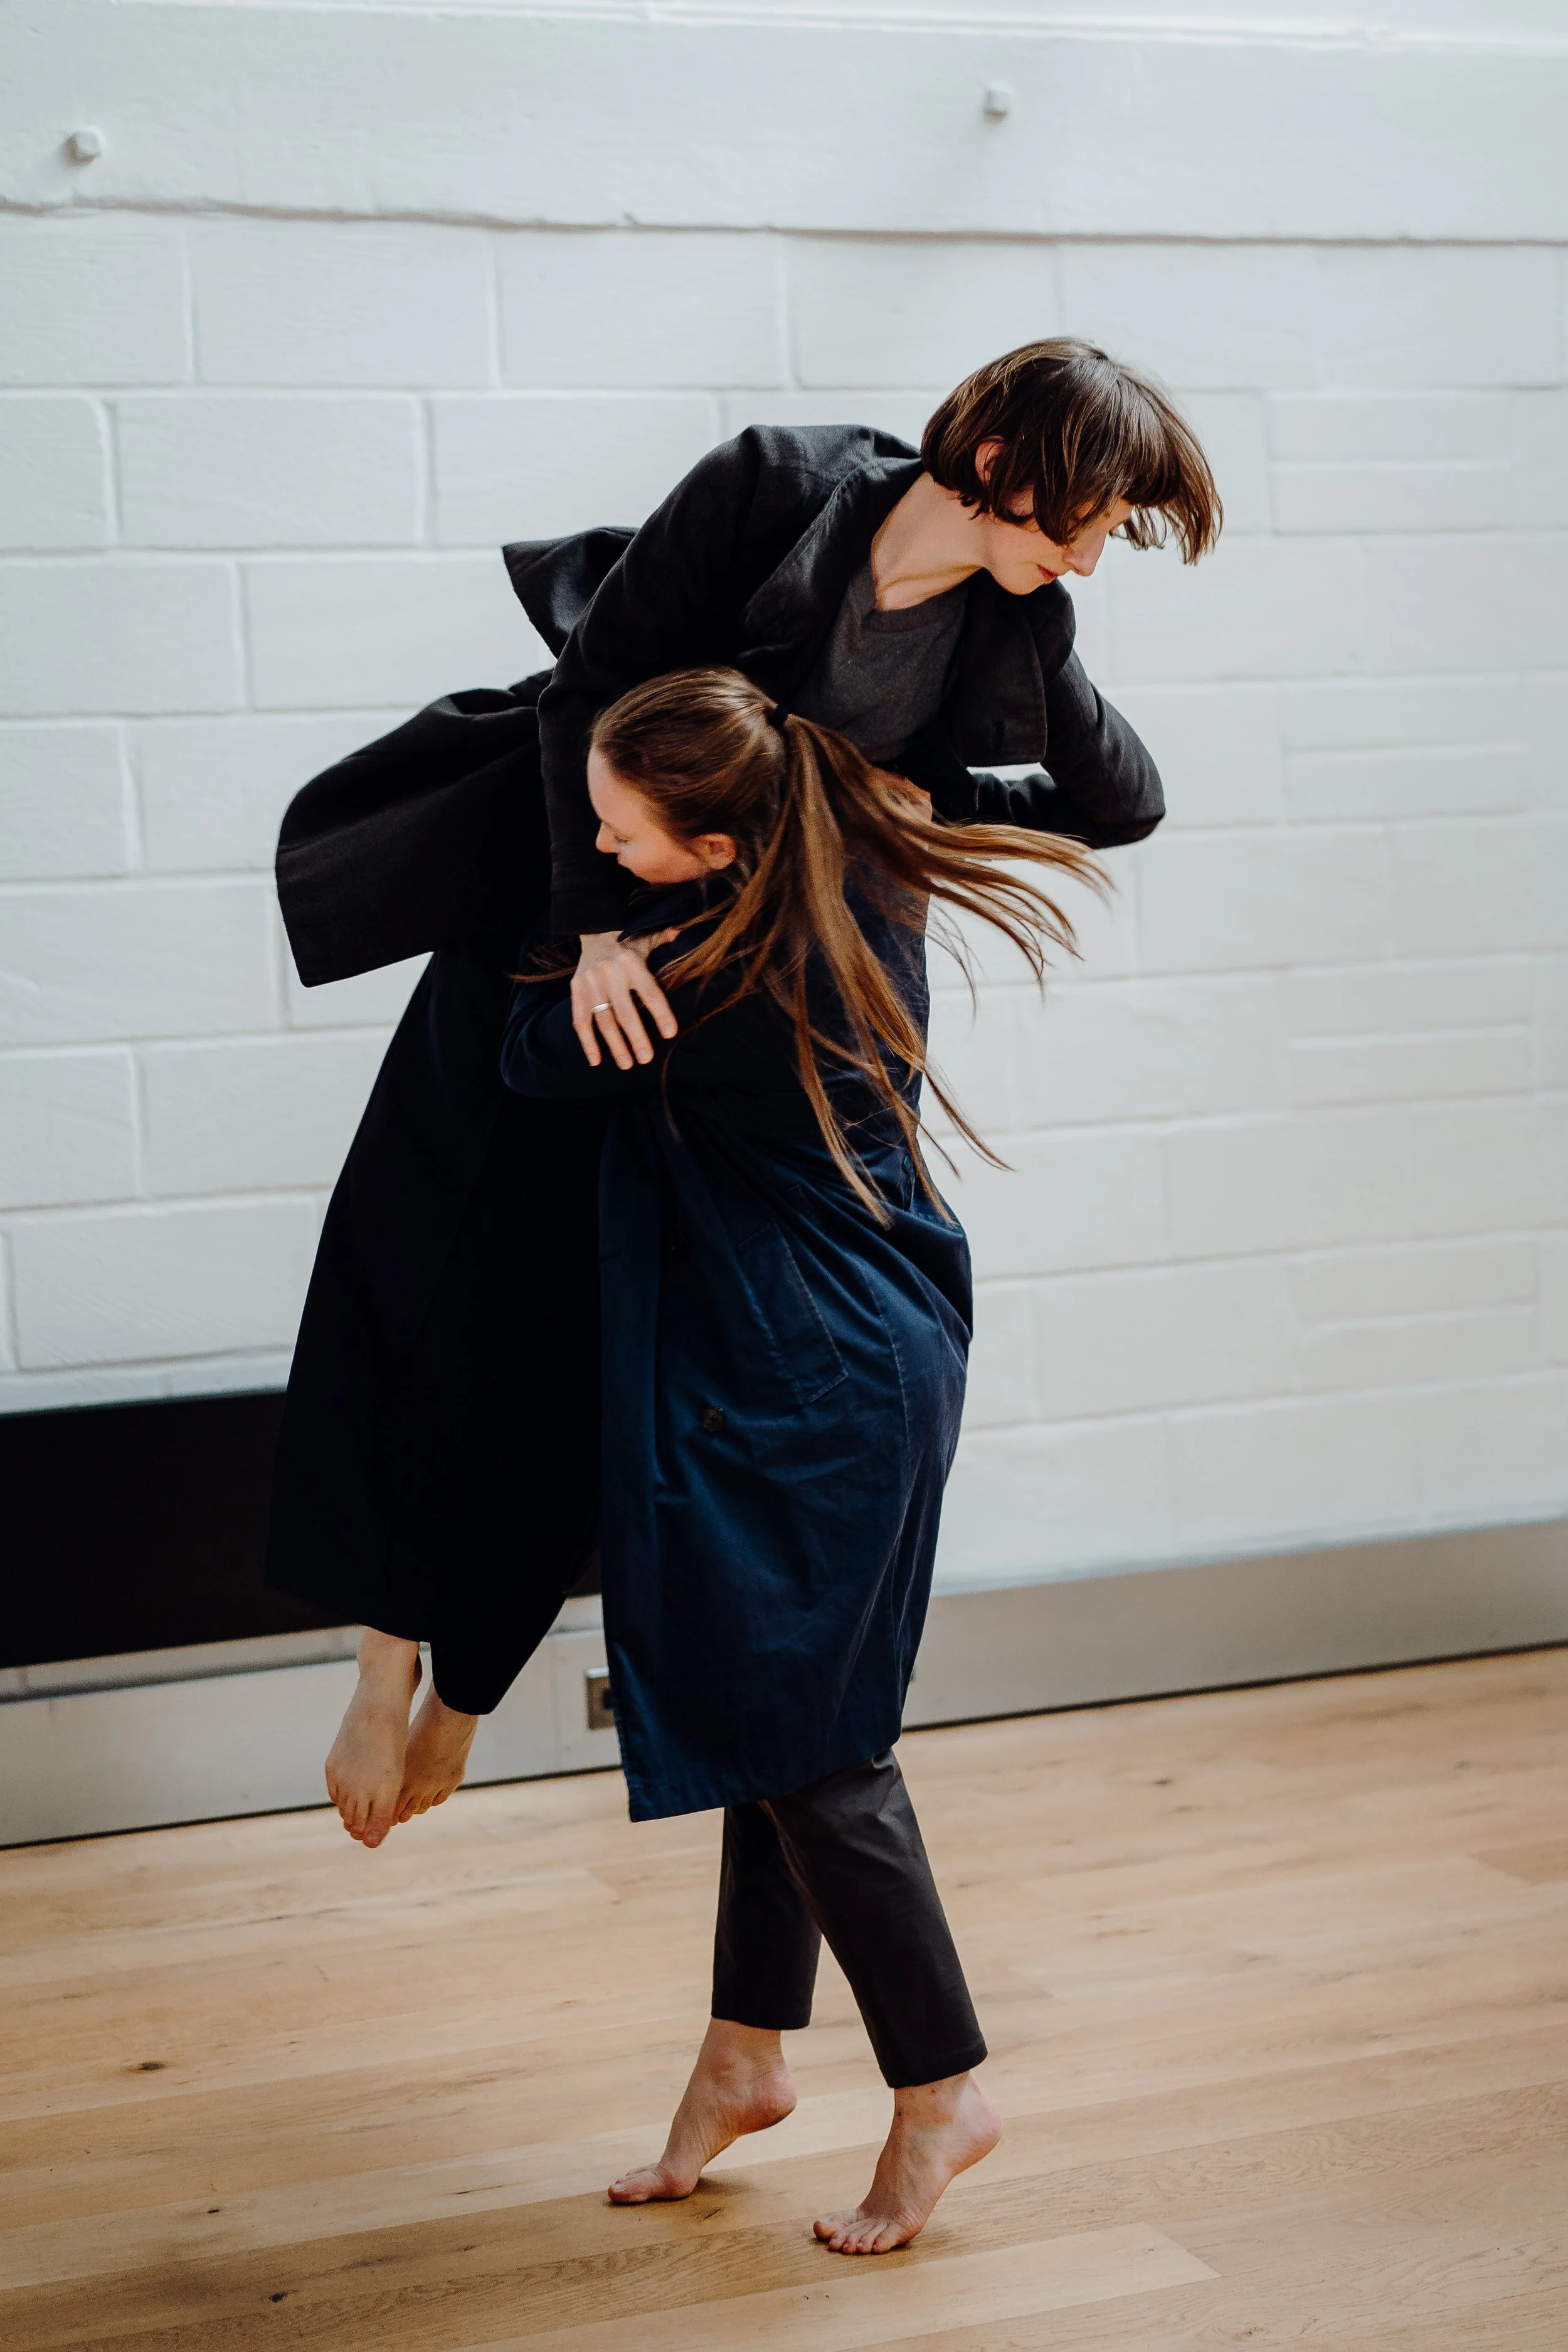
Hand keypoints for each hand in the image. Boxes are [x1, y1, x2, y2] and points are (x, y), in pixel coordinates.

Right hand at [572, 930, 678, 1069]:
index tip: (670, 1034)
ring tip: (627, 1065)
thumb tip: (683, 935)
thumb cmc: (630, 943)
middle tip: (646, 1059)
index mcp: (631, 961)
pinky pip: (580, 1020)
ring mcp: (590, 982)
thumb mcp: (648, 938)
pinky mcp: (576, 990)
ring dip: (614, 1045)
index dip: (660, 1013)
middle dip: (636, 1037)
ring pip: (603, 1020)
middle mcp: (608, 971)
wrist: (595, 932)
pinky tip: (596, 1060)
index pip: (649, 991)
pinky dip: (587, 1042)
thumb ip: (665, 939)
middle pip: (625, 1011)